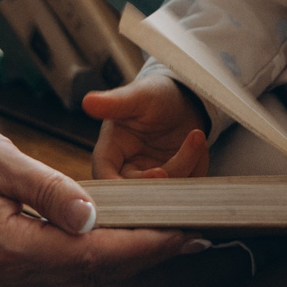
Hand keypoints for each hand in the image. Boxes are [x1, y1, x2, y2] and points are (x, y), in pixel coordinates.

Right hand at [0, 110, 199, 286]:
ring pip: (79, 277)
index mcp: (7, 246)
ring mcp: (2, 271)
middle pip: (92, 273)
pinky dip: (97, 260)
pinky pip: (60, 270)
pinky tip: (118, 245)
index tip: (182, 232)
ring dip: (125, 262)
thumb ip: (48, 188)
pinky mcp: (1, 262)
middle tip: (194, 239)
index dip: (142, 244)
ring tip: (169, 243)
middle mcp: (7, 270)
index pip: (91, 254)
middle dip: (145, 256)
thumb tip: (92, 216)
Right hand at [83, 73, 209, 179]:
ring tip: (196, 137)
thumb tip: (87, 102)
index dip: (121, 186)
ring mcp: (151, 179)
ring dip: (186, 167)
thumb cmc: (155, 94)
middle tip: (181, 158)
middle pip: (139, 191)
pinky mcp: (173, 182)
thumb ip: (115, 103)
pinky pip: (185, 188)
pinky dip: (196, 168)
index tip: (150, 176)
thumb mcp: (138, 96)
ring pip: (165, 192)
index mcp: (109, 152)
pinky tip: (199, 145)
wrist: (183, 100)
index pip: (106, 178)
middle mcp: (127, 171)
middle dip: (163, 177)